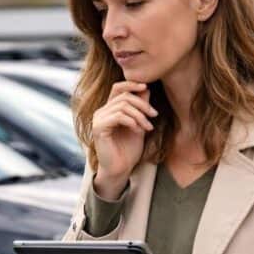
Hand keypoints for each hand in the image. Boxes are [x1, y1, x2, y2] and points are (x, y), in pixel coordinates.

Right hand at [91, 81, 156, 196]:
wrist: (121, 169)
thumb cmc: (129, 149)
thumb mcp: (139, 124)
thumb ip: (140, 107)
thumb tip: (146, 88)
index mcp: (109, 109)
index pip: (118, 87)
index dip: (131, 83)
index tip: (146, 87)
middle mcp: (101, 112)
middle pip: (124, 96)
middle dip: (143, 104)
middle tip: (154, 116)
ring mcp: (98, 119)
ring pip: (123, 106)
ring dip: (140, 116)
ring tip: (148, 127)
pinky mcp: (98, 128)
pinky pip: (118, 117)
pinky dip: (132, 122)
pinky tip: (138, 131)